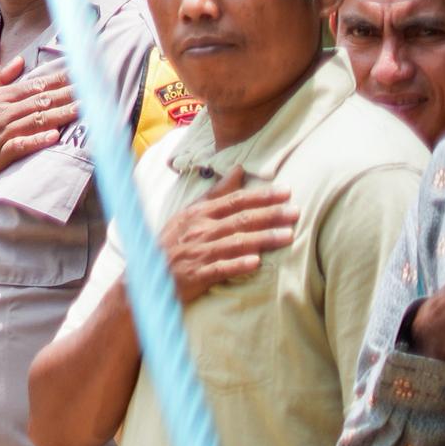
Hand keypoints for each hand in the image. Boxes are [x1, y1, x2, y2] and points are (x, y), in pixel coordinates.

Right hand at [160, 180, 300, 302]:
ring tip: (287, 236)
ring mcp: (198, 253)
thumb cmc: (174, 243)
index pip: (235, 200)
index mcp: (199, 213)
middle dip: (269, 215)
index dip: (261, 196)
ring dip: (262, 239)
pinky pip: (220, 268)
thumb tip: (239, 169)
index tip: (286, 192)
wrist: (148, 276)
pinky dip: (238, 265)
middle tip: (296, 212)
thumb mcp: (190, 214)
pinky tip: (256, 263)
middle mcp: (199, 230)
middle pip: (240, 220)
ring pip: (235, 243)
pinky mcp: (197, 275)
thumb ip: (216, 193)